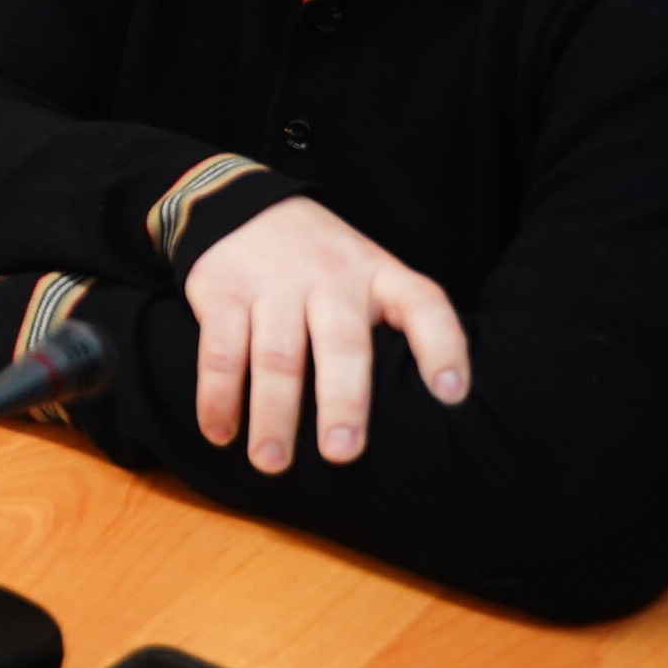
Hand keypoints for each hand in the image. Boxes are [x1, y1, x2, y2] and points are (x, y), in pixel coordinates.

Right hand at [185, 196, 471, 471]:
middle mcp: (330, 278)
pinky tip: (220, 432)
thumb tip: (429, 407)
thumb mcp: (368, 273)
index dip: (441, 347)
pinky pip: (221, 350)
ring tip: (272, 463)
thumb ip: (394, 323)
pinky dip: (217, 395)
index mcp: (377, 275)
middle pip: (342, 343)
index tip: (451, 394)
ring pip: (276, 356)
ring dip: (272, 413)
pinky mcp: (224, 291)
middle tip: (342, 454)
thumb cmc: (322, 263)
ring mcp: (273, 284)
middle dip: (343, 400)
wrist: (242, 204)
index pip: (422, 303)